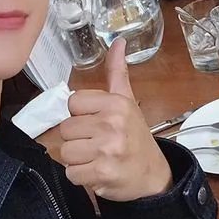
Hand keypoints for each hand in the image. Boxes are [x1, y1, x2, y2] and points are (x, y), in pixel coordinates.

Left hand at [60, 38, 172, 201]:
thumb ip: (117, 71)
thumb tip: (119, 41)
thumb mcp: (127, 101)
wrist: (153, 175)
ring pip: (66, 152)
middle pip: (66, 129)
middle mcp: (112, 123)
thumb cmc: (135, 137)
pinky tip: (98, 172)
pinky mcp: (102, 173)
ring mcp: (107, 149)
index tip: (96, 122)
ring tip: (97, 158)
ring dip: (78, 159)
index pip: (72, 103)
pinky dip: (81, 177)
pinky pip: (71, 173)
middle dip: (78, 139)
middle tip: (97, 143)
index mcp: (116, 103)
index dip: (80, 115)